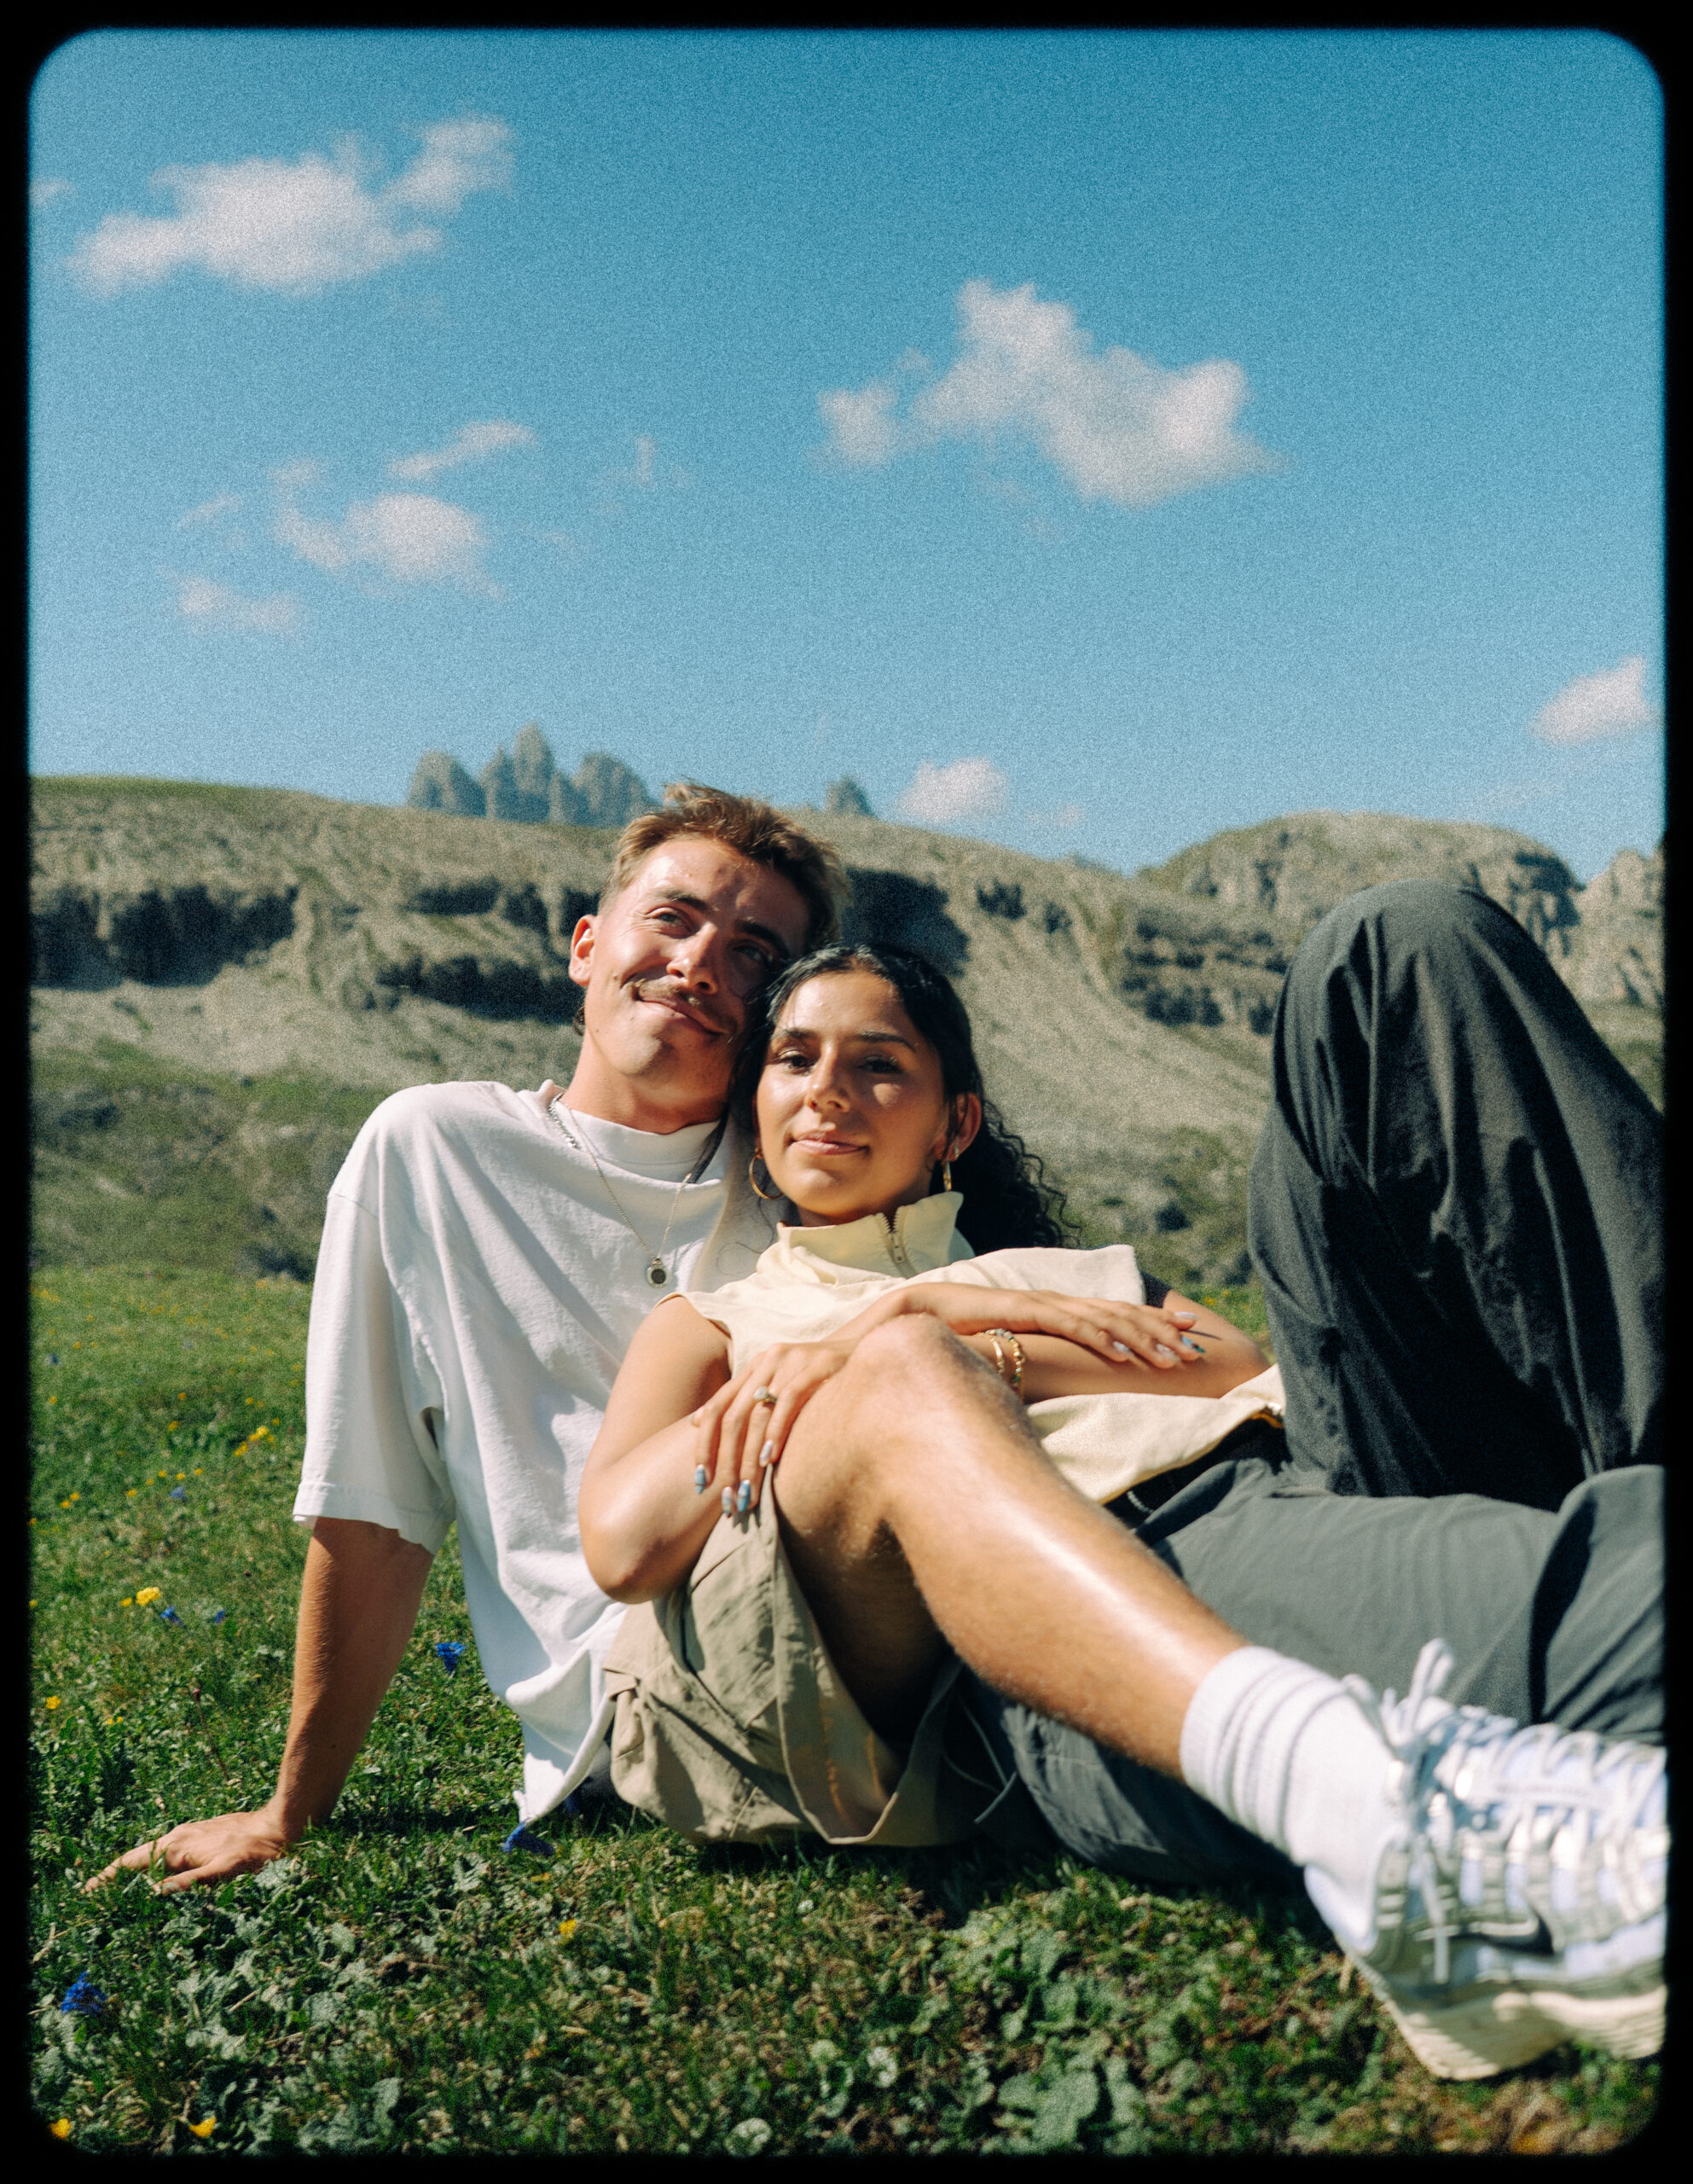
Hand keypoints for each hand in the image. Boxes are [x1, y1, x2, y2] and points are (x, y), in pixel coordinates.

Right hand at [86, 1805, 295, 1895]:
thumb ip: (190, 1884)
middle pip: (138, 1859)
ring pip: (154, 1857)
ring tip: (118, 1895)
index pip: (132, 1862)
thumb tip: (154, 1895)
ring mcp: (190, 1836)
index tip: (84, 1892)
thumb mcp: (224, 1872)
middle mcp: (179, 1837)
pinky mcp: (202, 1837)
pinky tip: (157, 1882)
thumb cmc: (256, 1851)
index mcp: (178, 1846)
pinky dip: (156, 1869)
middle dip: (115, 1878)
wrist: (281, 1825)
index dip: (107, 1878)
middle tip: (94, 1900)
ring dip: (135, 1874)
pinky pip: (169, 1855)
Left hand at [690, 1336, 860, 1516]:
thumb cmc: (822, 1377)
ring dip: (749, 1458)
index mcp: (754, 1366)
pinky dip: (777, 1431)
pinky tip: (771, 1459)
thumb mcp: (777, 1384)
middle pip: (733, 1417)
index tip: (701, 1481)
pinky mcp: (818, 1366)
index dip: (704, 1446)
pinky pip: (789, 1400)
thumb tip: (695, 1423)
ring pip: (757, 1415)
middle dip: (726, 1461)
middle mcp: (767, 1360)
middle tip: (728, 1498)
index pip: (716, 1408)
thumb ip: (741, 1401)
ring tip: (748, 1490)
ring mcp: (792, 1361)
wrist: (867, 1347)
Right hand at [904, 1284, 1213, 1370]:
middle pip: (1121, 1313)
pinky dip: (1103, 1340)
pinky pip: (1073, 1327)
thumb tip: (1062, 1378)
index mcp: (1059, 1309)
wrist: (923, 1313)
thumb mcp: (1016, 1349)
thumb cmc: (968, 1335)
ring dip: (1143, 1339)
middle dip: (1161, 1330)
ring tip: (1172, 1359)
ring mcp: (1044, 1304)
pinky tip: (1126, 1357)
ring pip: (1106, 1319)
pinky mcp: (1027, 1313)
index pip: (1116, 1312)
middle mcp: (1059, 1301)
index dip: (1154, 1320)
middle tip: (1195, 1348)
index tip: (1188, 1331)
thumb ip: (1041, 1358)